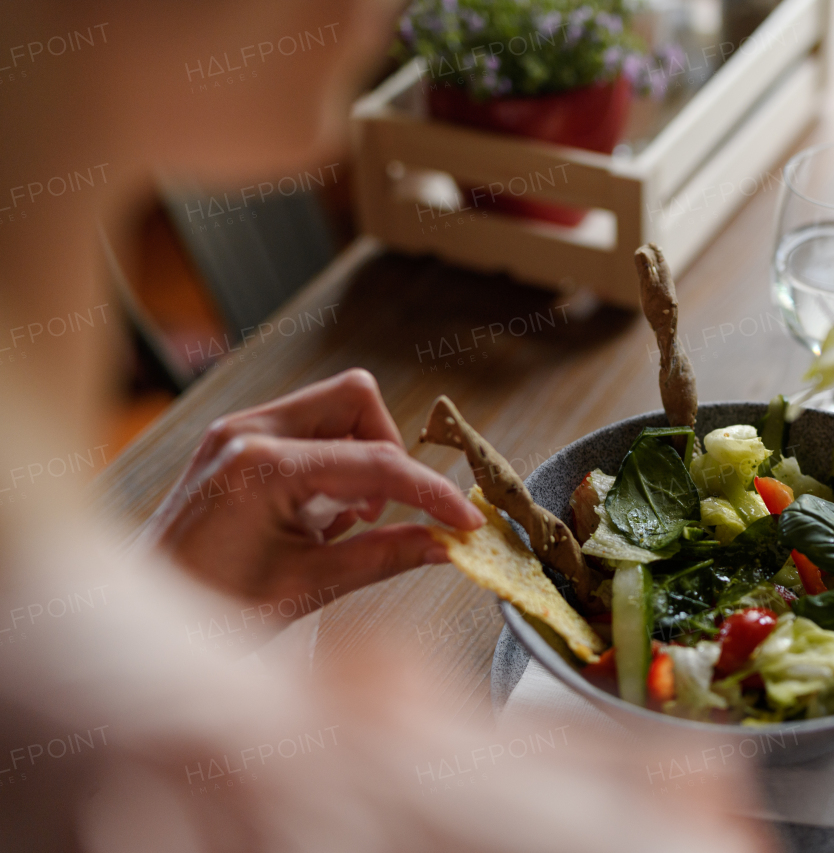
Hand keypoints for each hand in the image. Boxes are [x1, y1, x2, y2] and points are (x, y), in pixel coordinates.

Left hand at [141, 369, 483, 611]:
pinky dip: (331, 464)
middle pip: (355, 398)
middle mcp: (246, 433)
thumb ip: (384, 557)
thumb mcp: (307, 588)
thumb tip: (444, 545)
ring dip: (360, 457)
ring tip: (343, 522)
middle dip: (390, 451)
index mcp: (261, 468)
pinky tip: (316, 517)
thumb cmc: (206, 611)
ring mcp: (236, 432)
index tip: (465, 520)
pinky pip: (306, 429)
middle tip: (388, 512)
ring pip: (333, 407)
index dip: (431, 492)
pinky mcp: (234, 442)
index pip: (375, 462)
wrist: (138, 622)